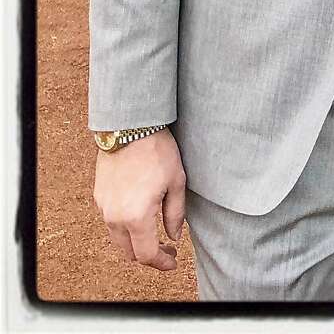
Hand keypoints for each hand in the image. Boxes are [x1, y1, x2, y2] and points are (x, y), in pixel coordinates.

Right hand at [93, 129, 185, 270]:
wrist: (130, 128)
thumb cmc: (157, 151)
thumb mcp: (176, 181)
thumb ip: (175, 214)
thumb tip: (174, 236)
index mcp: (136, 216)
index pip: (146, 254)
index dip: (161, 263)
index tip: (172, 261)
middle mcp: (115, 217)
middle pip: (129, 252)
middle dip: (148, 255)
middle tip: (167, 248)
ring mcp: (104, 208)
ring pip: (118, 239)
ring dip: (135, 242)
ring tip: (154, 232)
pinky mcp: (99, 197)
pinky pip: (111, 222)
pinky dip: (125, 227)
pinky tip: (140, 215)